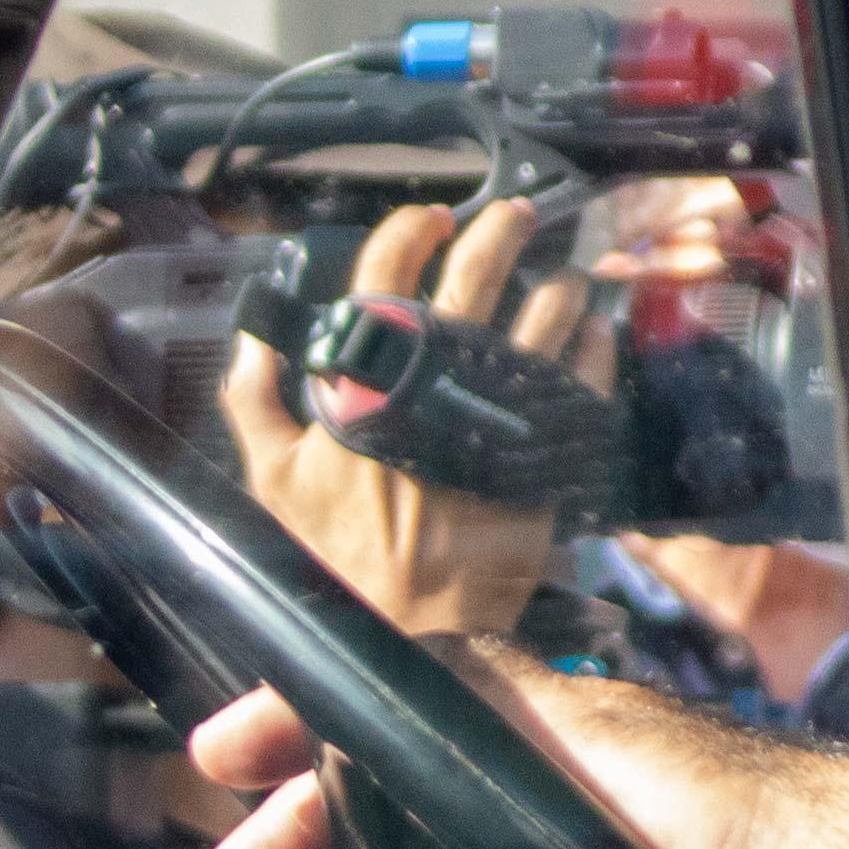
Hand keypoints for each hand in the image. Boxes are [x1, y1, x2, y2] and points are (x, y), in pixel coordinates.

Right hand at [226, 195, 590, 638]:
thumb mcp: (271, 478)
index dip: (408, 234)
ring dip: (557, 287)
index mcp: (365, 384)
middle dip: (500, 234)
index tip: (430, 218)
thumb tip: (255, 333)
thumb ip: (254, 398)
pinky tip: (595, 333)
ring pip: (542, 321)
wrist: (410, 632)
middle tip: (518, 215)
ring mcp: (496, 418)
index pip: (384, 277)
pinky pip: (583, 382)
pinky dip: (594, 349)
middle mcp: (435, 388)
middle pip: (475, 280)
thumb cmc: (335, 559)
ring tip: (565, 277)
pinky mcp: (545, 455)